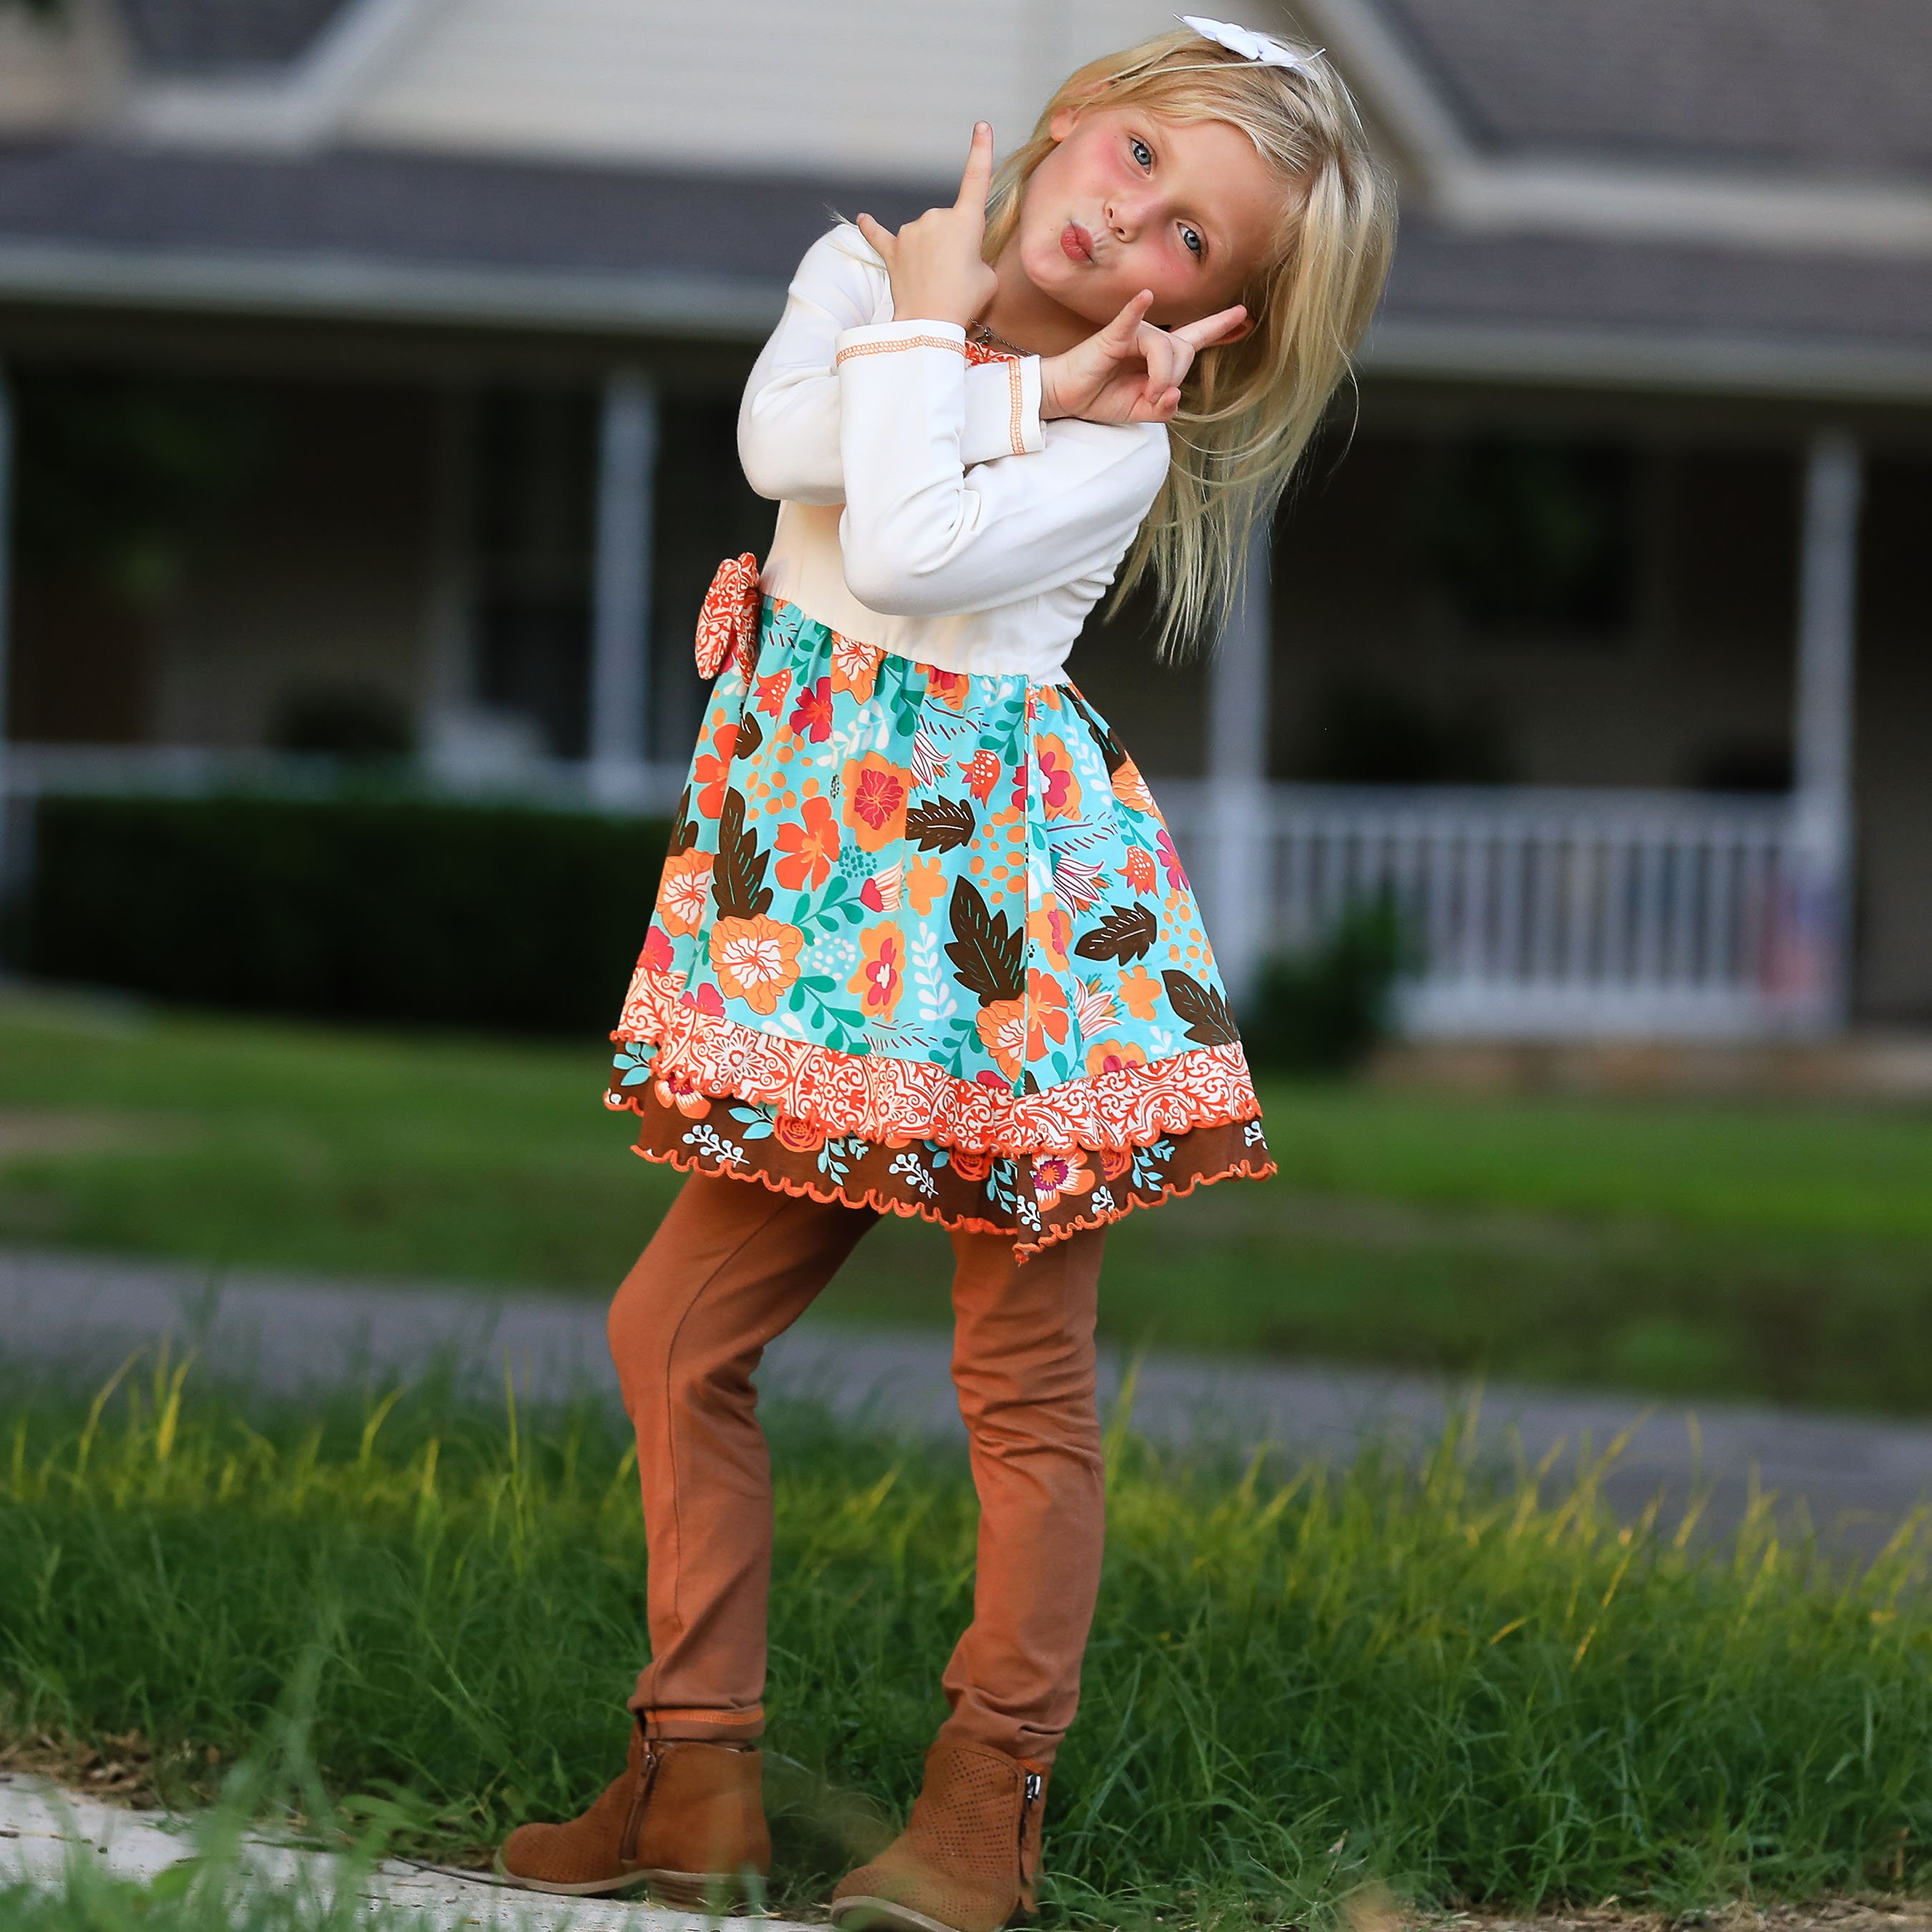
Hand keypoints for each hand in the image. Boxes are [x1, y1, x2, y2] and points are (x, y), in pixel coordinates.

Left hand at [855, 123, 999, 328]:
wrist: (929, 322)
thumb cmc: (964, 300)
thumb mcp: (986, 277)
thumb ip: (975, 257)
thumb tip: (958, 258)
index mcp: (966, 220)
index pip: (977, 178)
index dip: (981, 151)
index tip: (981, 126)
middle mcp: (936, 216)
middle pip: (949, 224)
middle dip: (953, 247)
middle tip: (956, 277)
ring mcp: (911, 231)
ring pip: (925, 237)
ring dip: (930, 256)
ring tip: (935, 284)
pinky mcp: (892, 249)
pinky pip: (880, 235)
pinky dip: (872, 229)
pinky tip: (862, 219)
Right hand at [1039, 291, 1249, 425]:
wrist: (1065, 396)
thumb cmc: (1099, 397)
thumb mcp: (1139, 412)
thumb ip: (1163, 409)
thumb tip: (1174, 396)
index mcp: (1158, 355)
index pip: (1194, 337)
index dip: (1218, 327)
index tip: (1243, 313)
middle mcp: (1150, 339)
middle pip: (1185, 351)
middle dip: (1175, 378)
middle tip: (1153, 397)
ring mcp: (1132, 334)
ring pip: (1166, 350)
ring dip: (1161, 377)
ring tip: (1146, 394)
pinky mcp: (1112, 336)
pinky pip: (1129, 321)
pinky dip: (1136, 310)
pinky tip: (1143, 297)